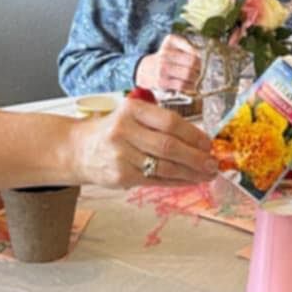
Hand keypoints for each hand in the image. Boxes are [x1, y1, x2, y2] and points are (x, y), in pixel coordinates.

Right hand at [73, 97, 214, 187]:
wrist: (78, 149)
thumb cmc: (113, 131)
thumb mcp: (131, 115)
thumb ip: (159, 122)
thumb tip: (199, 140)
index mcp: (131, 110)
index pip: (169, 122)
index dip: (194, 134)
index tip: (208, 143)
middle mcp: (124, 131)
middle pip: (168, 146)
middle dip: (196, 157)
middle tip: (213, 163)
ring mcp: (121, 155)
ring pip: (164, 167)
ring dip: (190, 172)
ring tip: (206, 174)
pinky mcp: (120, 175)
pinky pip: (155, 180)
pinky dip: (176, 181)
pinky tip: (189, 180)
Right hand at [136, 34, 202, 95]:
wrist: (145, 70)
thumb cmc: (165, 58)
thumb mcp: (174, 45)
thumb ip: (188, 46)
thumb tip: (202, 55)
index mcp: (171, 42)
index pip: (193, 50)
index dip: (201, 59)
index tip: (202, 63)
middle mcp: (165, 54)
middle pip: (192, 63)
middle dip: (200, 69)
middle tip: (201, 73)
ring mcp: (162, 68)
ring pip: (188, 74)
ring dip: (196, 79)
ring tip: (196, 80)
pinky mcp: (162, 82)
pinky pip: (182, 85)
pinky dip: (189, 87)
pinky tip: (191, 86)